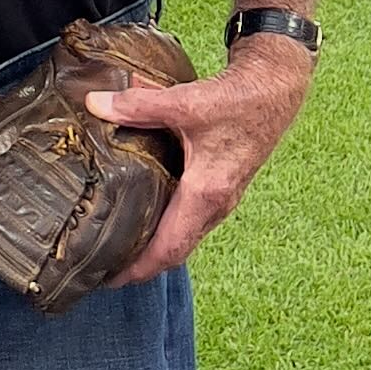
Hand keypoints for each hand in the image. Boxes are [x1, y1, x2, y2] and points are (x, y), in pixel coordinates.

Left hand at [87, 37, 315, 283]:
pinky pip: (192, 219)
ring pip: (185, 236)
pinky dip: (168, 226)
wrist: (276, 89)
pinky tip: (144, 213)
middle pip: (176, 250)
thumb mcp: (185, 102)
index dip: (138, 269)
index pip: (169, 248)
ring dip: (156, 246)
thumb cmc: (239, 100)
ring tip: (119, 247)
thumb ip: (137, 105)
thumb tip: (94, 104)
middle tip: (104, 268)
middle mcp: (216, 205)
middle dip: (141, 264)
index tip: (109, 280)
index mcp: (205, 193)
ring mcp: (222, 198)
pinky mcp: (223, 186)